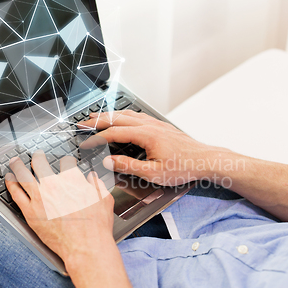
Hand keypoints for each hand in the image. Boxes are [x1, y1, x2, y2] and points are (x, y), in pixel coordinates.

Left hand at [5, 152, 114, 261]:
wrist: (86, 246)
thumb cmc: (96, 226)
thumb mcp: (104, 200)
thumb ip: (97, 185)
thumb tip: (92, 178)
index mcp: (72, 180)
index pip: (66, 162)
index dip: (66, 161)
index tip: (65, 163)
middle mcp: (53, 185)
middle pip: (40, 163)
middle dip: (38, 157)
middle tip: (37, 156)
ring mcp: (40, 198)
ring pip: (23, 175)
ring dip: (18, 165)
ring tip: (15, 161)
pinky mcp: (30, 212)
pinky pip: (16, 193)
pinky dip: (11, 183)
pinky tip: (9, 179)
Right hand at [79, 110, 232, 185]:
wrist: (205, 160)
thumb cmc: (183, 167)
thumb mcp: (153, 173)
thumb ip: (128, 166)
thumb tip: (108, 161)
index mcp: (145, 135)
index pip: (113, 134)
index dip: (96, 139)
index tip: (85, 144)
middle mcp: (149, 125)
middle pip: (116, 119)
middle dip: (97, 121)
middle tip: (82, 124)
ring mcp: (156, 124)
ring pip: (127, 115)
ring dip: (109, 115)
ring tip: (96, 118)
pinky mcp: (161, 126)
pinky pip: (137, 116)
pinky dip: (123, 115)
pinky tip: (121, 119)